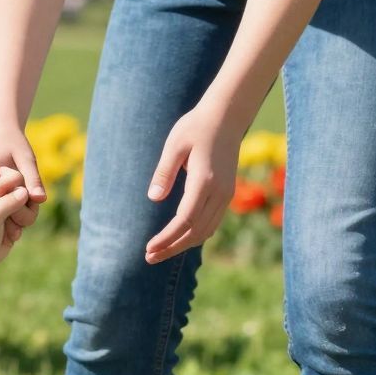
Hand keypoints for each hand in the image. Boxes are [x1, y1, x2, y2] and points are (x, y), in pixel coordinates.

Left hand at [0, 177, 30, 267]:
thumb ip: (7, 202)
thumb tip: (25, 191)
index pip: (10, 176)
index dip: (13, 189)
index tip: (3, 202)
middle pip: (22, 187)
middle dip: (21, 205)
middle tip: (10, 219)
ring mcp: (6, 202)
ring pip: (28, 200)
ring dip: (23, 216)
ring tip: (12, 230)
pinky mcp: (14, 213)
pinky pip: (29, 212)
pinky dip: (24, 223)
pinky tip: (13, 235)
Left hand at [145, 103, 242, 262]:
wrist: (227, 117)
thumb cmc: (196, 126)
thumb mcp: (174, 144)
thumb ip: (164, 172)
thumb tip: (154, 199)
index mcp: (205, 181)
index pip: (185, 220)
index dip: (167, 238)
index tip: (149, 248)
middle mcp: (219, 192)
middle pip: (196, 232)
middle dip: (172, 248)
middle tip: (149, 257)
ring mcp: (226, 194)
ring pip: (206, 231)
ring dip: (183, 244)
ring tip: (160, 252)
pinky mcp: (227, 193)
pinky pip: (212, 222)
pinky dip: (195, 234)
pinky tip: (178, 238)